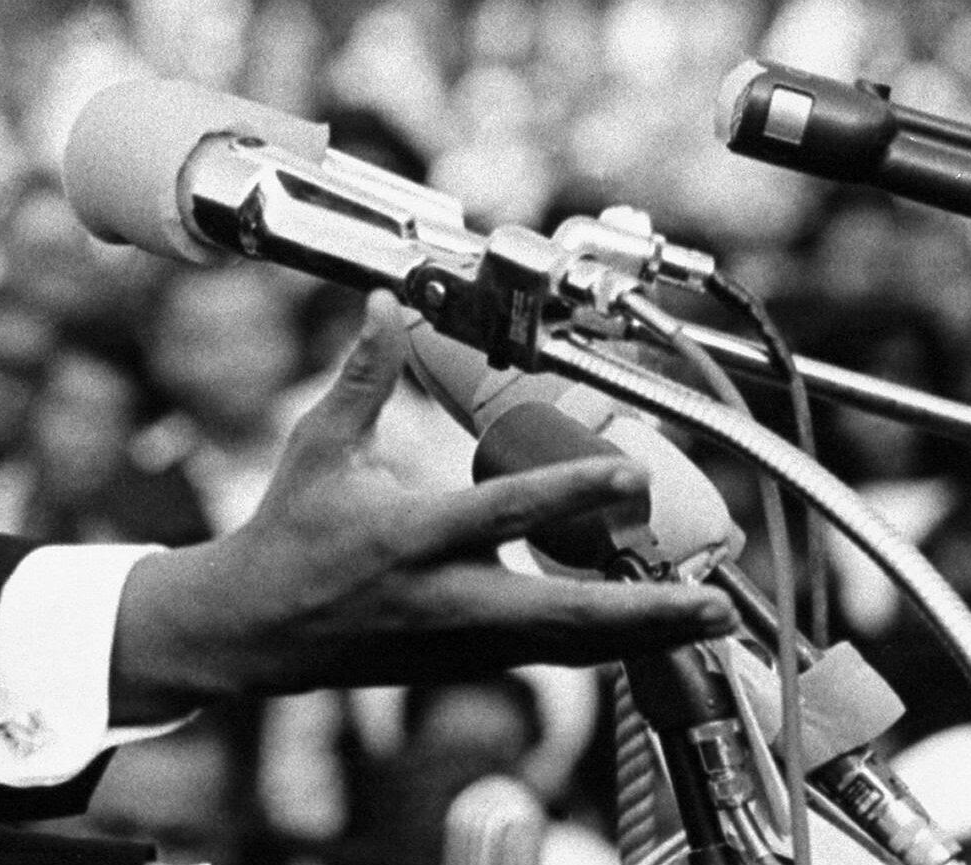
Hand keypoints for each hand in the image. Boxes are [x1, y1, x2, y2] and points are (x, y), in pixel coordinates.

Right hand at [109, 292, 734, 720]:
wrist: (256, 630)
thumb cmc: (289, 535)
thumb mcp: (319, 448)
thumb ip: (362, 378)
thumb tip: (384, 305)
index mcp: (410, 537)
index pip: (503, 512)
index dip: (572, 494)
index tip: (631, 474)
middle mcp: (444, 599)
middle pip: (561, 614)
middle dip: (644, 612)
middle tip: (715, 603)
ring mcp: (459, 643)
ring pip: (567, 646)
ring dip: (644, 635)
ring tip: (714, 622)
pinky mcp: (465, 665)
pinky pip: (548, 655)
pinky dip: (604, 644)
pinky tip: (654, 631)